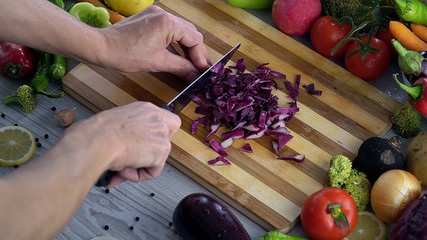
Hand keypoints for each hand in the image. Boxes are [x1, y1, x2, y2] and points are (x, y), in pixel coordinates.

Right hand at [65, 102, 180, 186]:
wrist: (95, 141)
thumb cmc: (95, 134)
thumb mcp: (115, 125)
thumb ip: (129, 133)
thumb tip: (127, 149)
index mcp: (144, 109)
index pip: (164, 121)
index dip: (155, 136)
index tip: (143, 145)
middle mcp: (156, 117)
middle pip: (167, 138)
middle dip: (152, 151)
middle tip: (135, 157)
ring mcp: (161, 132)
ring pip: (158, 157)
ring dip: (140, 165)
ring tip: (121, 165)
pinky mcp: (162, 149)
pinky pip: (154, 171)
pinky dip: (139, 176)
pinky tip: (124, 169)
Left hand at [100, 5, 210, 81]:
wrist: (101, 47)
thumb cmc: (124, 54)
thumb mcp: (158, 63)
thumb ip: (181, 68)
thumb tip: (195, 75)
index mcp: (168, 22)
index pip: (195, 39)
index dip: (201, 57)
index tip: (204, 71)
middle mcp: (164, 14)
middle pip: (190, 33)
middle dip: (197, 52)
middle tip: (202, 69)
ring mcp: (156, 15)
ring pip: (181, 32)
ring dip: (187, 48)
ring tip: (192, 65)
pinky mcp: (149, 19)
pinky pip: (169, 30)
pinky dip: (175, 44)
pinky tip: (178, 57)